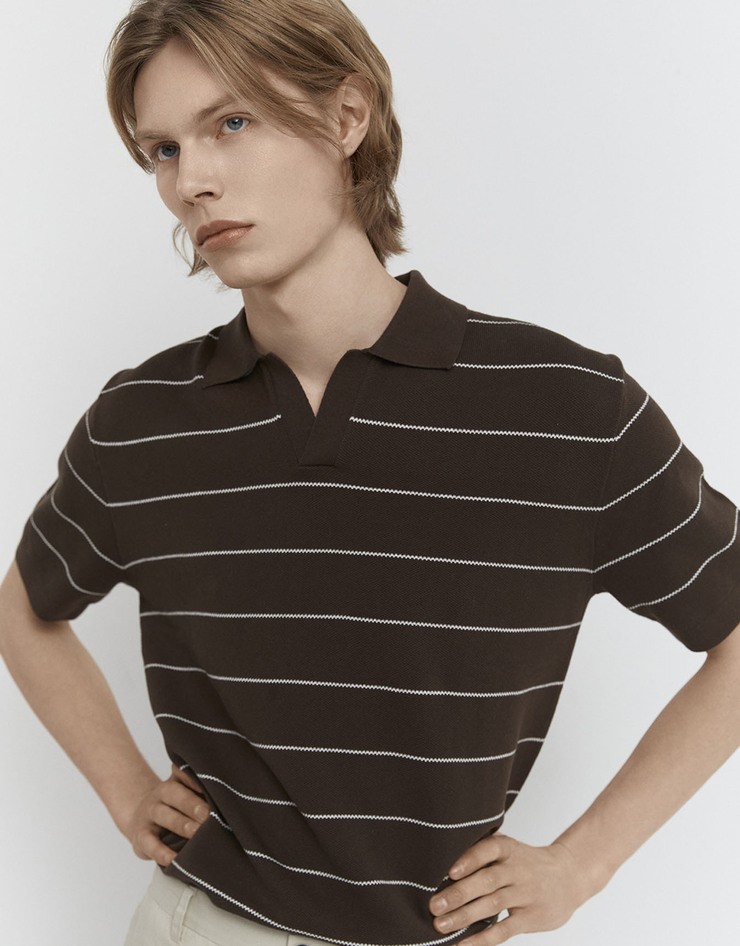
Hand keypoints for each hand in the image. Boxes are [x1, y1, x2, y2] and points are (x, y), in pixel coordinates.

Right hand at [122, 764, 211, 866]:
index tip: (212, 784)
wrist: (139, 820)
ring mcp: (149, 813)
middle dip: (191, 803)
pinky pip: (149, 843)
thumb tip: (228, 799)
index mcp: (175, 781)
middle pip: (173, 793)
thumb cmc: (175, 809)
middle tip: (207, 814)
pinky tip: (173, 859)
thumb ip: (202, 794)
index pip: (183, 773)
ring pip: (161, 814)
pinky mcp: (140, 835)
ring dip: (179, 823)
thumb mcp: (185, 796)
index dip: (195, 777)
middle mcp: (161, 794)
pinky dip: (160, 852)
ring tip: (195, 832)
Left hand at [428, 833, 591, 943]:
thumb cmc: (526, 863)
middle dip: (458, 894)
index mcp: (508, 849)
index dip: (469, 860)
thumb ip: (482, 856)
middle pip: (486, 880)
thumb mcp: (509, 850)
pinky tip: (463, 943)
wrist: (568, 876)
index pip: (488, 850)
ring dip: (464, 916)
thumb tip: (441, 871)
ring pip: (492, 905)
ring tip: (440, 925)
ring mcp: (525, 894)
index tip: (450, 872)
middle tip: (434, 905)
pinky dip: (482, 939)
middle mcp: (517, 869)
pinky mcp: (531, 917)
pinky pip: (504, 930)